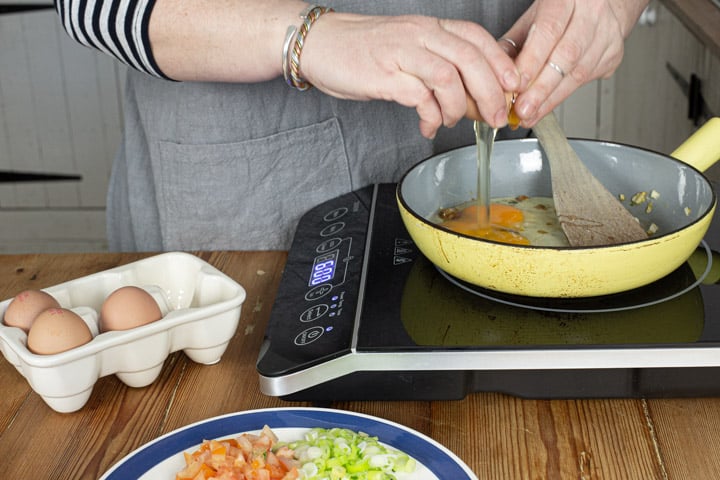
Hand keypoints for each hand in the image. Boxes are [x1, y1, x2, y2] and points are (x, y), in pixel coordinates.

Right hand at [301, 13, 520, 137]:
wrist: (321, 44)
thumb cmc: (364, 50)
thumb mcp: (408, 47)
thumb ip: (437, 63)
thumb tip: (471, 94)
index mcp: (429, 27)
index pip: (476, 38)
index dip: (500, 62)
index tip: (512, 87)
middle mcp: (419, 35)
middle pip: (470, 59)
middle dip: (490, 92)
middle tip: (496, 118)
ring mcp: (402, 54)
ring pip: (448, 77)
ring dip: (459, 107)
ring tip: (452, 123)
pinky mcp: (385, 76)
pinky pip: (420, 97)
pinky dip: (431, 116)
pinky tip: (429, 125)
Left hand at [502, 0, 648, 126]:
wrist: (599, 4)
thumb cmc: (561, 10)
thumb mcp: (533, 17)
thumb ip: (513, 43)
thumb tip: (495, 72)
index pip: (549, 31)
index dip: (532, 61)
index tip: (517, 85)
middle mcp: (591, 13)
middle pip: (566, 56)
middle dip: (541, 88)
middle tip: (522, 109)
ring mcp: (606, 34)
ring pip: (579, 73)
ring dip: (550, 98)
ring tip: (530, 114)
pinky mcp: (613, 54)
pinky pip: (587, 81)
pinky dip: (562, 96)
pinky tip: (546, 106)